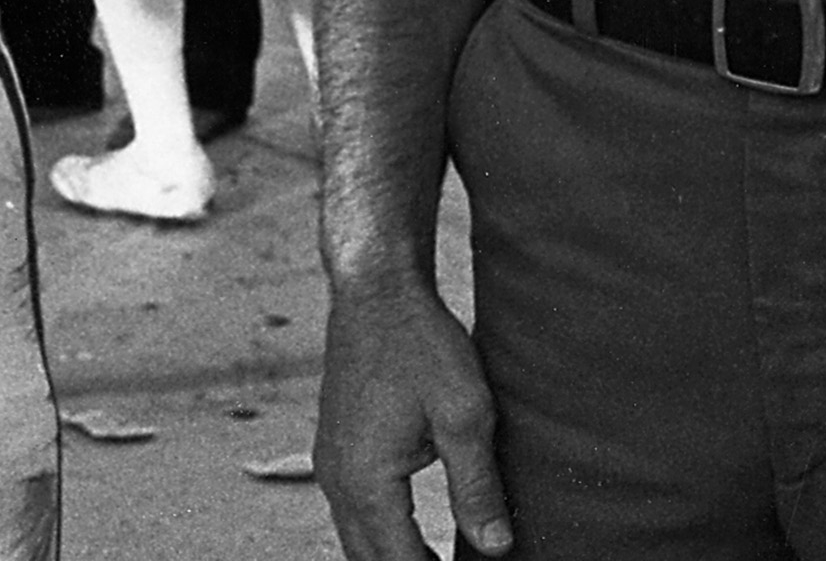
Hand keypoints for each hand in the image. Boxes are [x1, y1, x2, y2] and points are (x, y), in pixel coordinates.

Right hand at [314, 271, 512, 560]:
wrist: (378, 291)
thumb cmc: (421, 344)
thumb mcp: (464, 413)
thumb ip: (477, 486)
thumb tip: (495, 548)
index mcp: (365, 482)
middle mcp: (337, 482)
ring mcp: (330, 466)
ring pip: (357, 540)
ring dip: (394, 558)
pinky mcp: (335, 449)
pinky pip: (353, 513)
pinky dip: (381, 534)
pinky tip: (412, 535)